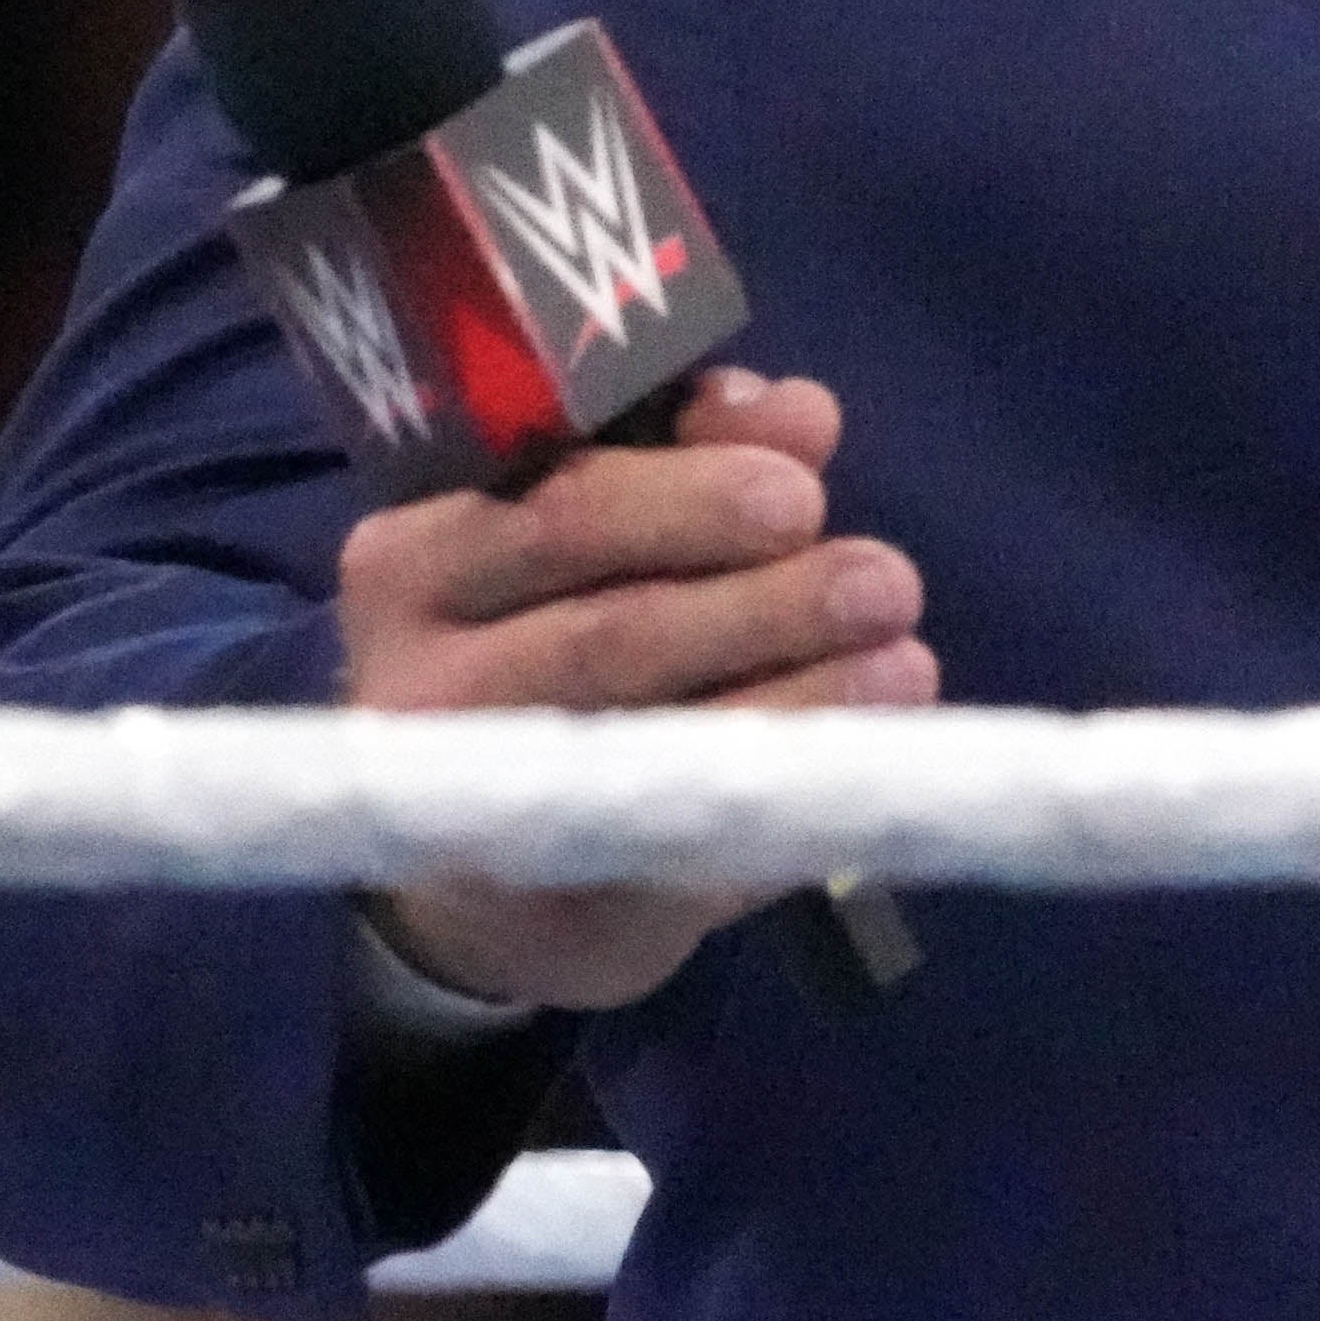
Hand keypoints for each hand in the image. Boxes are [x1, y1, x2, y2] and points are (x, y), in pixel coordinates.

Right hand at [340, 368, 933, 1009]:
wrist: (485, 874)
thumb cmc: (554, 648)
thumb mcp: (600, 535)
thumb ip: (690, 458)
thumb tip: (799, 410)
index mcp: (417, 556)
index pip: (555, 507)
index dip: (689, 492)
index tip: (805, 486)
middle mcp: (416, 681)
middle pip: (607, 633)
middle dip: (766, 599)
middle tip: (884, 579)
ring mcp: (478, 809)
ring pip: (647, 741)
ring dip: (800, 695)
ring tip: (903, 659)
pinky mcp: (555, 910)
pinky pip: (683, 846)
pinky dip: (783, 797)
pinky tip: (863, 765)